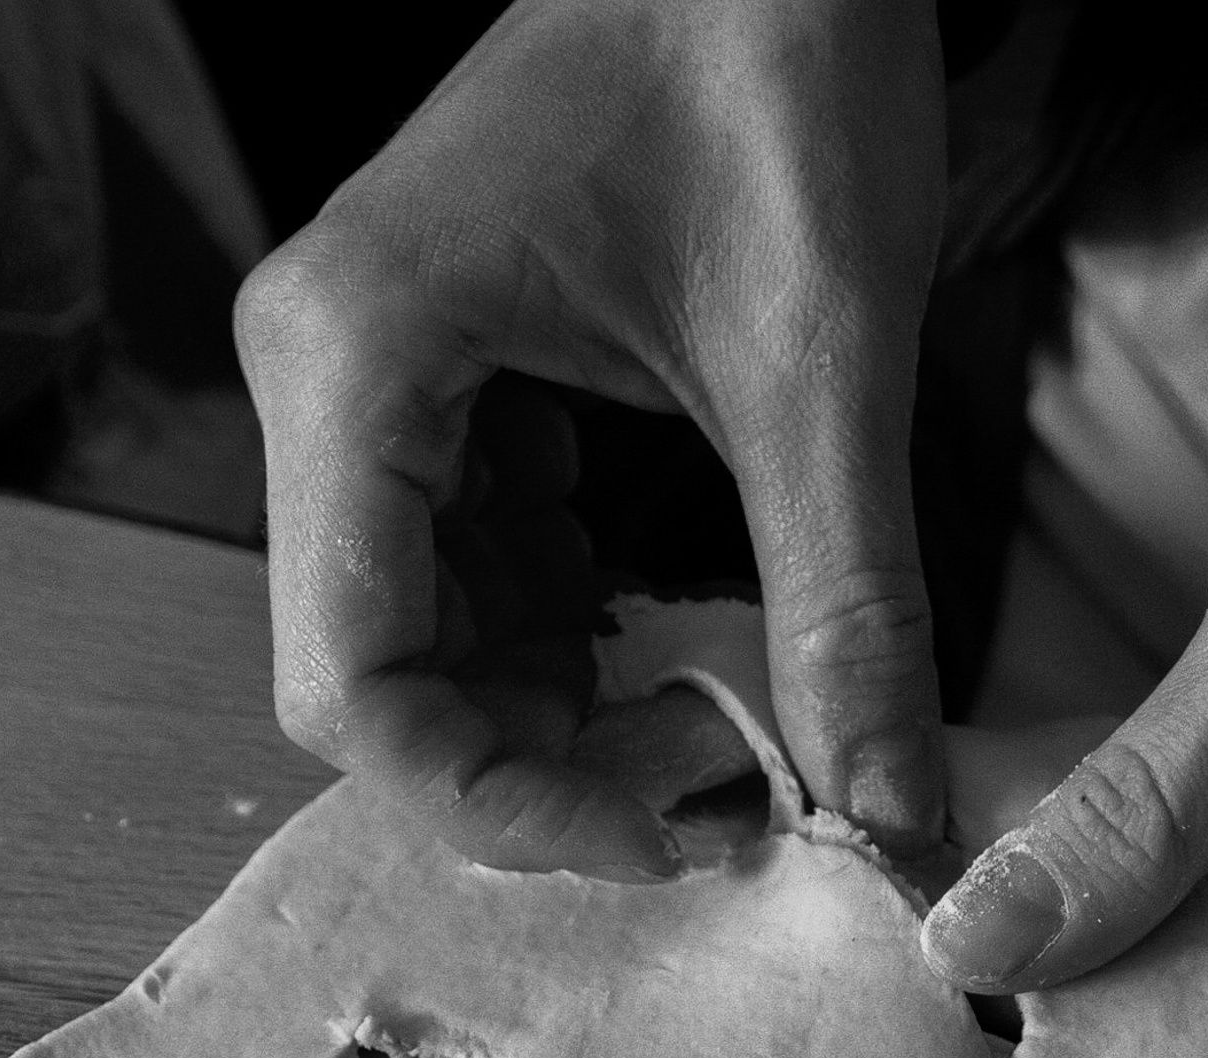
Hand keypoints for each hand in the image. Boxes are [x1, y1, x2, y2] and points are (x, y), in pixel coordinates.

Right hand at [234, 0, 947, 876]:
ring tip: (703, 703)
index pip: (353, 687)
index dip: (500, 801)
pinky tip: (647, 611)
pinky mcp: (429, 392)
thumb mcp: (821, 354)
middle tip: (708, 779)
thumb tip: (886, 816)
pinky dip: (558, 633)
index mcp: (356, 362)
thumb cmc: (770, 49)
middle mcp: (322, 385)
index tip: (663, 830)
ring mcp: (366, 389)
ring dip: (551, 712)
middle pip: (374, 681)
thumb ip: (846, 603)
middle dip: (538, 765)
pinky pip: (461, 572)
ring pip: (415, 643)